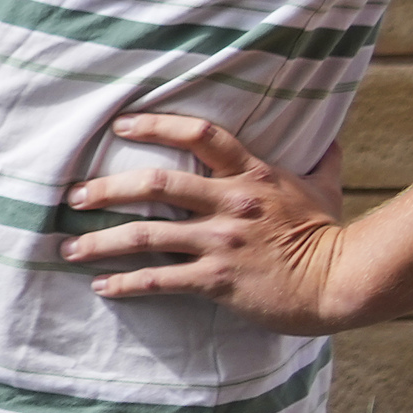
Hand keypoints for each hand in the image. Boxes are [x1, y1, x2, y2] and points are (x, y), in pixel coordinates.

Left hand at [61, 114, 365, 331]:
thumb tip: (331, 138)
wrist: (342, 283)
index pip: (200, 134)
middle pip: (156, 183)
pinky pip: (159, 281)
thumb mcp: (325, 188)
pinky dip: (125, 283)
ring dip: (101, 242)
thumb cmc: (330, 235)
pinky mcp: (217, 280)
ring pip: (146, 235)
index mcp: (252, 175)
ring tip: (70, 247)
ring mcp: (221, 242)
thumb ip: (321, 160)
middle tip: (76, 195)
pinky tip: (102, 287)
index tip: (120, 125)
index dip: (157, 125)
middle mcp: (230, 203)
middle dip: (108, 188)